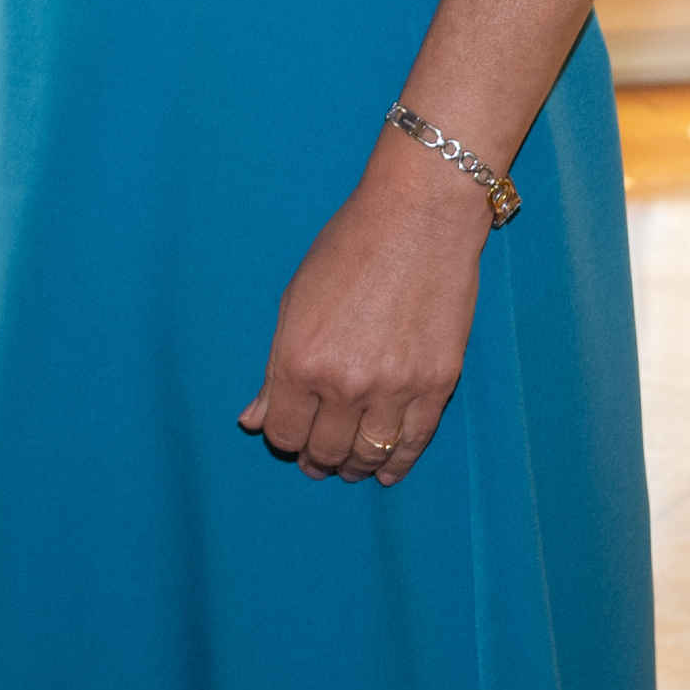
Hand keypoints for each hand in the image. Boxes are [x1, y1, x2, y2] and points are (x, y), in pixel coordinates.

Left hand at [238, 134, 489, 484]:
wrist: (417, 220)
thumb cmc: (347, 248)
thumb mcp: (294, 302)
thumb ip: (273, 371)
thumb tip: (253, 421)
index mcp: (298, 360)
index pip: (283, 431)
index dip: (284, 438)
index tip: (290, 435)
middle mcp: (342, 383)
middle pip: (324, 450)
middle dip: (316, 458)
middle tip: (318, 459)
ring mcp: (393, 389)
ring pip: (368, 454)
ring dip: (354, 466)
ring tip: (349, 466)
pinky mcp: (436, 386)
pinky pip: (413, 443)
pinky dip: (397, 463)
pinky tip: (386, 470)